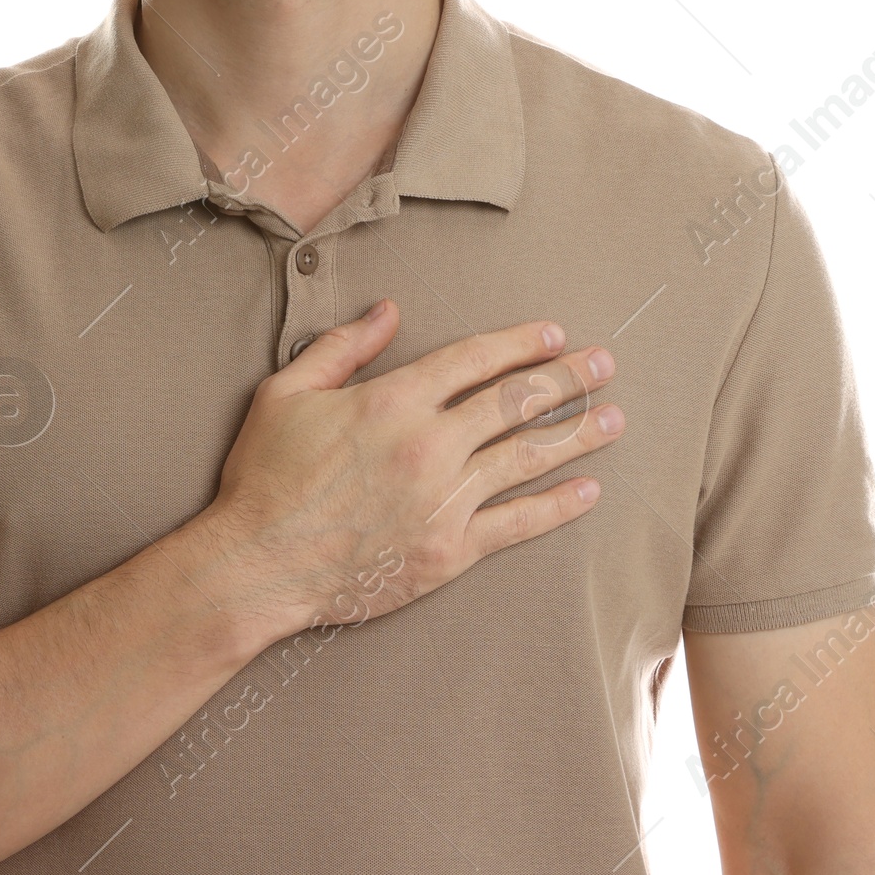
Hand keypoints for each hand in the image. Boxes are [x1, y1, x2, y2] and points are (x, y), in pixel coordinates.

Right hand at [201, 298, 621, 642]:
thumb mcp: (287, 392)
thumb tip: (389, 310)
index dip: (519, 343)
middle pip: (514, 402)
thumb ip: (343, 347)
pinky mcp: (448, 550)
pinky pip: (516, 523)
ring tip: (615, 418)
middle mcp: (429, 445)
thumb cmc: (266, 475)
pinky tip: (587, 489)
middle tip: (604, 364)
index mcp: (393, 400)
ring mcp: (444, 500)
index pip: (473, 360)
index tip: (553, 333)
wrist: (259, 564)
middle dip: (567, 379)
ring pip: (526, 457)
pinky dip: (556, 505)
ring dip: (576, 434)